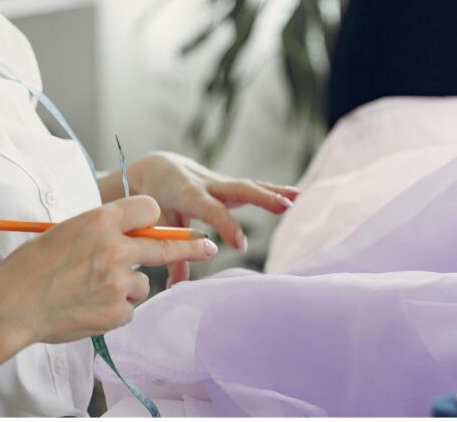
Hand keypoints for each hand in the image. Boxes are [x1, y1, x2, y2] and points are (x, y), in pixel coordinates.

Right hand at [0, 195, 218, 344]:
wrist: (13, 305)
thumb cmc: (31, 266)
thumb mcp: (66, 230)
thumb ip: (101, 229)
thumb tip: (129, 233)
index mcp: (101, 219)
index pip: (148, 208)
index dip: (151, 217)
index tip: (156, 224)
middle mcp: (116, 247)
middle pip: (166, 244)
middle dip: (191, 245)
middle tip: (208, 246)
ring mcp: (119, 281)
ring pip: (143, 282)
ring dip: (126, 286)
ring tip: (91, 290)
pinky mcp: (117, 311)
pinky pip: (128, 308)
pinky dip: (114, 309)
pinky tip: (88, 307)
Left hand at [124, 151, 298, 285]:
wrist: (159, 169)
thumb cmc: (158, 200)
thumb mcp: (161, 224)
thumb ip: (171, 253)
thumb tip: (176, 286)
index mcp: (188, 195)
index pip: (211, 210)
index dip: (226, 226)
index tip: (241, 246)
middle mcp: (208, 185)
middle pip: (238, 189)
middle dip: (262, 198)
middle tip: (285, 208)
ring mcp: (221, 183)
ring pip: (250, 185)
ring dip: (275, 192)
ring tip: (299, 199)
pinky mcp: (230, 185)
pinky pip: (254, 187)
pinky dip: (275, 190)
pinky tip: (296, 195)